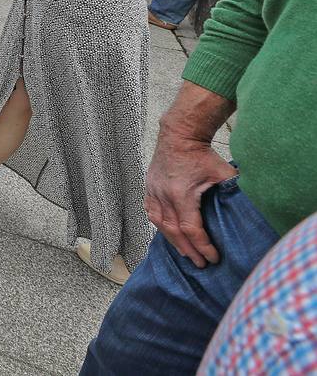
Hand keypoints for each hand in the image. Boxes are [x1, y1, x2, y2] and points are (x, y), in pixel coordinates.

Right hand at [144, 131, 236, 266]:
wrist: (178, 135)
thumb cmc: (200, 154)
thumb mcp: (222, 172)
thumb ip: (234, 191)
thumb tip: (250, 209)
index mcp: (181, 195)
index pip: (190, 229)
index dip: (202, 246)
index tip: (213, 257)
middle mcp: (164, 196)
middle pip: (174, 231)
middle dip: (188, 250)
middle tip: (200, 264)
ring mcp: (153, 192)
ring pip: (159, 224)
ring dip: (172, 241)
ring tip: (185, 253)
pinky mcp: (149, 187)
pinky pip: (151, 212)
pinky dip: (159, 225)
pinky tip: (167, 232)